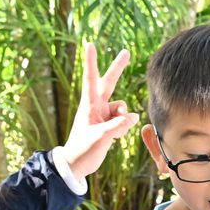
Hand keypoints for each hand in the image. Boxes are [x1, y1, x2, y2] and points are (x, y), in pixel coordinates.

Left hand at [55, 43, 137, 177]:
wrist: (77, 165)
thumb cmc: (83, 149)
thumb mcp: (100, 137)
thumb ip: (117, 126)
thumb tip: (133, 116)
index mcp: (89, 105)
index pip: (91, 78)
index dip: (91, 61)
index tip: (90, 44)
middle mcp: (97, 106)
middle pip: (109, 82)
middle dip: (117, 68)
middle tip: (126, 52)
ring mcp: (103, 115)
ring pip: (122, 108)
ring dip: (123, 119)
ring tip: (114, 134)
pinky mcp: (109, 124)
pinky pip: (124, 120)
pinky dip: (124, 126)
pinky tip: (116, 138)